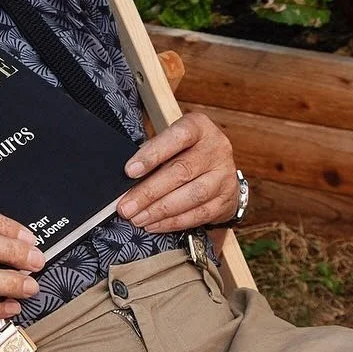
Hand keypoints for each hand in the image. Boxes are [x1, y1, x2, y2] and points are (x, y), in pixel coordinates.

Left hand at [116, 112, 237, 232]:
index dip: (152, 154)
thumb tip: (126, 178)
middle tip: (126, 206)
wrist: (219, 169)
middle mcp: (216, 148)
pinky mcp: (226, 200)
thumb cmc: (186, 151)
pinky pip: (199, 215)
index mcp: (199, 127)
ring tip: (137, 218)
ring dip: (159, 210)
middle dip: (149, 192)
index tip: (130, 171)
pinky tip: (154, 224)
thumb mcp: (172, 141)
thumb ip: (153, 153)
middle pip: (181, 171)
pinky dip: (173, 222)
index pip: (177, 137)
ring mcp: (224, 175)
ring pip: (191, 196)